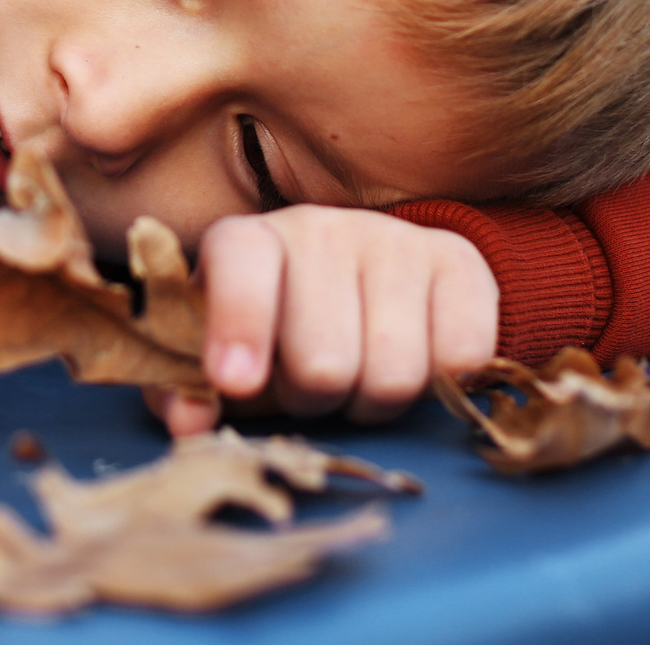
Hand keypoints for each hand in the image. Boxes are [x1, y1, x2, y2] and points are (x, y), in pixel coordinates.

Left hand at [150, 207, 496, 436]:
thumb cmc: (275, 331)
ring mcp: (394, 240)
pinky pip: (461, 358)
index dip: (239, 325)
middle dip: (314, 399)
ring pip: (395, 373)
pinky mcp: (460, 262)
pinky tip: (415, 364)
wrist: (365, 282)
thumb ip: (188, 389)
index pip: (242, 265)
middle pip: (324, 359)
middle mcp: (320, 227)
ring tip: (356, 379)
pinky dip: (440, 387)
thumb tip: (188, 422)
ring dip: (373, 403)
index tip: (236, 384)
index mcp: (248, 241)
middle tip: (309, 388)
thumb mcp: (223, 354)